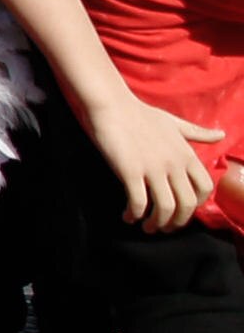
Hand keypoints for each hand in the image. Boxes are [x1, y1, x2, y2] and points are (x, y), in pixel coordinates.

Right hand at [95, 97, 233, 233]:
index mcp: (186, 154)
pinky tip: (128, 215)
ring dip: (156, 223)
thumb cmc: (140, 113)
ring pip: (165, 208)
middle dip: (177, 222)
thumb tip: (221, 135)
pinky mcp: (131, 172)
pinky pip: (138, 202)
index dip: (195, 205)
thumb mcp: (174, 122)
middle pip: (187, 204)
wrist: (111, 105)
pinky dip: (135, 214)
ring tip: (146, 226)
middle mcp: (174, 164)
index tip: (182, 209)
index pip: (205, 189)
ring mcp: (153, 169)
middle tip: (164, 227)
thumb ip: (198, 133)